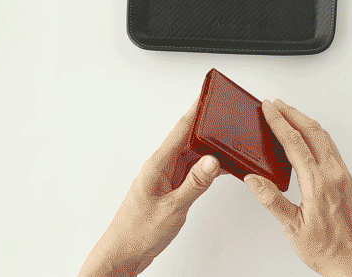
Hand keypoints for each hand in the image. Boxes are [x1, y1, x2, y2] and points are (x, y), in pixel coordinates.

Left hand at [77, 95, 227, 276]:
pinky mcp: (170, 190)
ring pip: (191, 155)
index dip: (195, 110)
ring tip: (228, 140)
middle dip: (206, 125)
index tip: (207, 95)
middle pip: (187, 139)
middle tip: (225, 115)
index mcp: (157, 165)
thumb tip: (212, 160)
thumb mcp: (172, 208)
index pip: (180, 130)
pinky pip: (191, 171)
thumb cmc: (137, 232)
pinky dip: (206, 168)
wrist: (122, 255)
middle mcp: (161, 168)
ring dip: (208, 148)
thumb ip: (194, 184)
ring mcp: (166, 178)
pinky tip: (219, 168)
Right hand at [243, 99, 351, 276]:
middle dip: (292, 112)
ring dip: (305, 120)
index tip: (269, 108)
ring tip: (289, 113)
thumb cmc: (329, 250)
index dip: (279, 122)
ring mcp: (342, 175)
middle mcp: (333, 174)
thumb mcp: (293, 228)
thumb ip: (272, 201)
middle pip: (312, 131)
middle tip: (276, 103)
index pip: (295, 142)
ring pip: (324, 136)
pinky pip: (331, 147)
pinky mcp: (347, 179)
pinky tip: (309, 136)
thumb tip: (253, 180)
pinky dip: (316, 133)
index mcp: (318, 183)